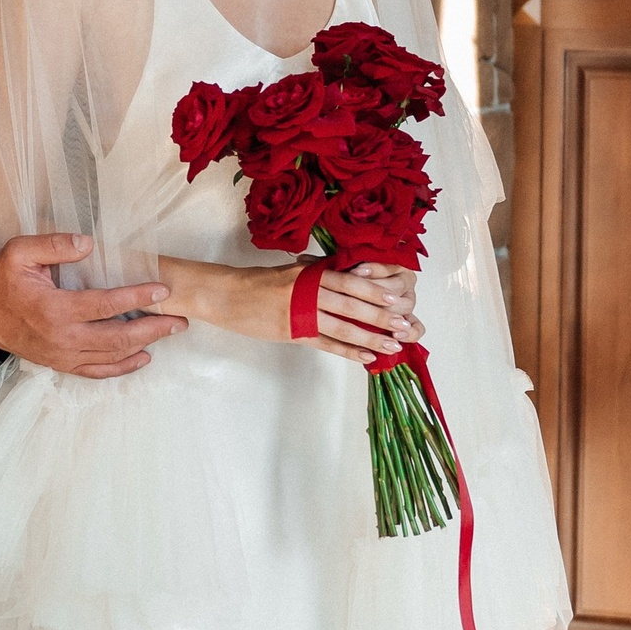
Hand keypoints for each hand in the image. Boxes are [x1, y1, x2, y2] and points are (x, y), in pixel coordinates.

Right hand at [0, 233, 185, 380]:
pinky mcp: (62, 365)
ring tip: (169, 332)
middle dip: (153, 329)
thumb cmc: (3, 281)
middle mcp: (63, 338)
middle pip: (118, 337)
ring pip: (112, 356)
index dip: (136, 298)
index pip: (106, 304)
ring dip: (144, 345)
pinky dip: (122, 367)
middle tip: (179, 320)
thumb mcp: (21, 252)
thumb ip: (54, 245)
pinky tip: (143, 357)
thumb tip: (88, 244)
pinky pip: (97, 372)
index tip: (161, 291)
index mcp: (55, 309)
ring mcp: (63, 355)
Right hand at [154, 255, 416, 361]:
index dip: (376, 290)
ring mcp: (299, 314)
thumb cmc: (257, 282)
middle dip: (381, 315)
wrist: (225, 294)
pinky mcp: (291, 333)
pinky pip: (324, 343)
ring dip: (370, 337)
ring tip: (393, 345)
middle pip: (352, 304)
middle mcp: (307, 292)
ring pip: (342, 326)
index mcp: (310, 274)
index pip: (350, 281)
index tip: (400, 298)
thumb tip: (346, 276)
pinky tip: (366, 357)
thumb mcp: (290, 271)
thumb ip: (318, 274)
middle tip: (406, 324)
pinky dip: (347, 351)